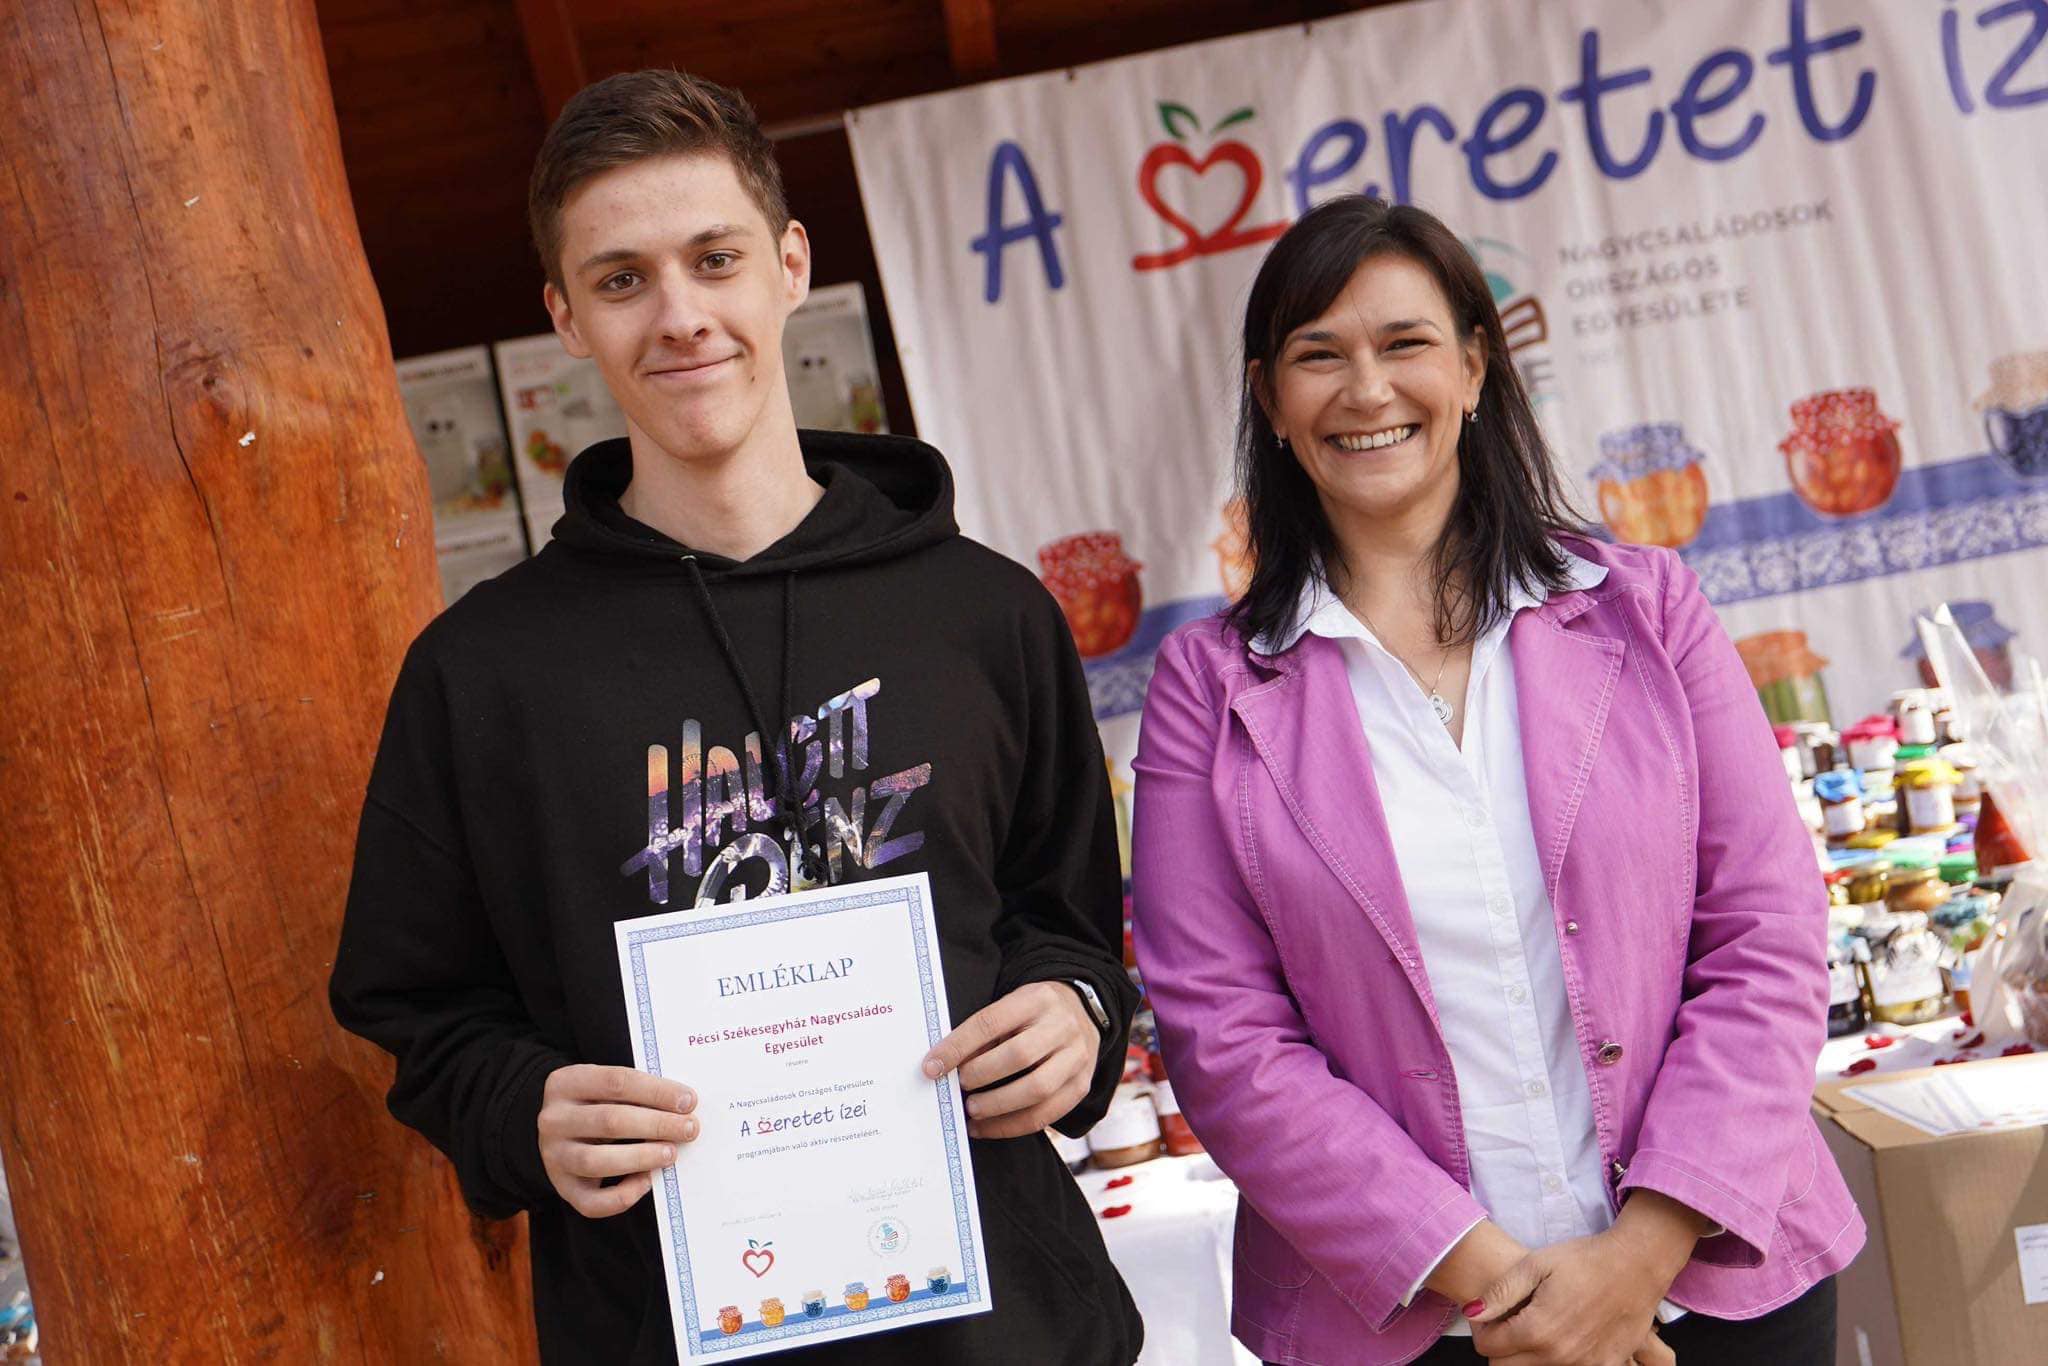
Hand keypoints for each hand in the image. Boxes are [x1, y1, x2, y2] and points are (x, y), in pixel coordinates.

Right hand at [538, 1064, 697, 1216]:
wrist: (561, 1131)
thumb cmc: (598, 1104)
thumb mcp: (607, 1088)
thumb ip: (638, 1092)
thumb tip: (684, 1106)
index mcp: (566, 1083)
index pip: (616, 1082)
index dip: (656, 1091)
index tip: (688, 1101)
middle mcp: (554, 1119)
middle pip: (609, 1120)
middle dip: (656, 1125)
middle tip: (689, 1128)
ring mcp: (554, 1156)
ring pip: (596, 1161)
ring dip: (641, 1157)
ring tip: (671, 1153)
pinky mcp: (563, 1188)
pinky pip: (591, 1201)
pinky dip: (622, 1195)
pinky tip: (646, 1182)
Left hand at [922, 981, 1098, 1138]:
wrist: (1082, 1013)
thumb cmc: (1033, 1015)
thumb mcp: (1011, 1008)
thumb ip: (984, 1034)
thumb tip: (944, 1066)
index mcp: (1036, 999)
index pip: (991, 1022)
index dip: (958, 1046)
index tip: (932, 1067)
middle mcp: (1061, 1026)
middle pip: (1019, 1055)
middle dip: (981, 1075)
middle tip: (958, 1087)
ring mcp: (1077, 1057)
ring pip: (1038, 1088)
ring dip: (997, 1105)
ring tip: (972, 1110)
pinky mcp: (1082, 1085)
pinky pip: (1048, 1113)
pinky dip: (1013, 1125)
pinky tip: (988, 1126)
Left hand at [1467, 1224, 1685, 1365]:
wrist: (1637, 1264)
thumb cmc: (1584, 1259)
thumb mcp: (1535, 1264)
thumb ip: (1500, 1293)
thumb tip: (1471, 1313)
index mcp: (1537, 1330)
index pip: (1488, 1349)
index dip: (1483, 1330)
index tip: (1493, 1315)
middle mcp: (1559, 1356)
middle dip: (1501, 1347)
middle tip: (1512, 1322)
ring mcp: (1584, 1365)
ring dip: (1529, 1356)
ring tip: (1539, 1325)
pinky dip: (1560, 1359)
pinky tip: (1567, 1335)